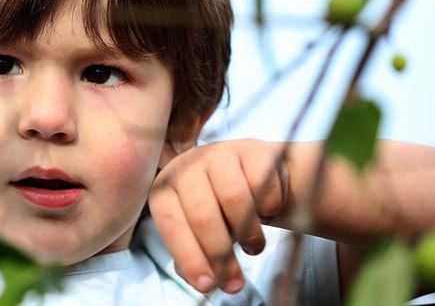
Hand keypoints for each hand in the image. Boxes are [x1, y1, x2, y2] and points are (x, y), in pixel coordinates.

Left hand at [149, 139, 288, 294]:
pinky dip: (269, 209)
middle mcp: (186, 166)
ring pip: (235, 200)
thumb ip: (193, 256)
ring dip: (249, 234)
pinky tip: (266, 212)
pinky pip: (263, 186)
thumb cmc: (220, 209)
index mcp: (165, 188)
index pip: (171, 225)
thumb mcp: (199, 231)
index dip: (189, 258)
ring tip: (252, 245)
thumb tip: (201, 281)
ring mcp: (218, 153)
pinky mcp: (250, 149)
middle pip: (203, 215)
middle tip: (235, 282)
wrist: (256, 175)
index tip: (207, 285)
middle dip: (221, 255)